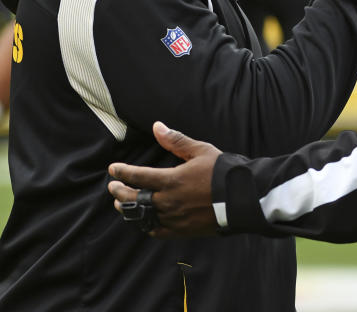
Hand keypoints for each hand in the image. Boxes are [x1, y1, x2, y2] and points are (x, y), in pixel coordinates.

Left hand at [108, 121, 221, 237]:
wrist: (243, 198)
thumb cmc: (223, 171)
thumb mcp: (201, 150)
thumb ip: (176, 140)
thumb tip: (157, 126)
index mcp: (171, 180)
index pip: (138, 176)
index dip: (122, 172)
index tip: (113, 170)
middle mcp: (169, 201)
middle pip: (134, 199)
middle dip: (120, 192)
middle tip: (113, 187)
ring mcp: (174, 218)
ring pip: (142, 216)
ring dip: (128, 210)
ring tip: (121, 205)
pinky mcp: (182, 230)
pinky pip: (157, 230)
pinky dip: (146, 225)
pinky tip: (144, 221)